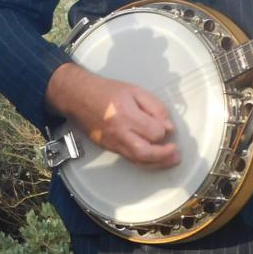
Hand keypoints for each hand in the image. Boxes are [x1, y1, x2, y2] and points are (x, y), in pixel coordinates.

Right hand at [45, 64, 179, 167]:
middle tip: (175, 153)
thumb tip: (168, 127)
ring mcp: (111, 142)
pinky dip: (143, 160)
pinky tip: (152, 157)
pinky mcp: (107, 147)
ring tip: (170, 159)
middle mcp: (118, 131)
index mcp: (126, 113)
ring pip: (137, 160)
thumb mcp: (134, 90)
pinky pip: (128, 158)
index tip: (166, 126)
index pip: (154, 131)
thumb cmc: (105, 91)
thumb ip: (155, 107)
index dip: (164, 130)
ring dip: (156, 162)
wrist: (77, 96)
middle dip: (164, 156)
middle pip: (145, 153)